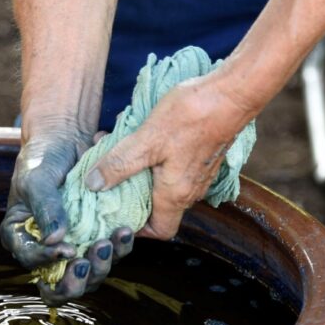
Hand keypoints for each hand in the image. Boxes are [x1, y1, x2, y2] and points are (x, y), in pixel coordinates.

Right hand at [0, 128, 133, 304]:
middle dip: (76, 280)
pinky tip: (125, 233)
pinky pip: (108, 254)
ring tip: (110, 242)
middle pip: (59, 284)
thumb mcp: (37, 181)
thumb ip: (45, 209)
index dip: (47, 262)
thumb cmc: (43, 159)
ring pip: (88, 275)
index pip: (30, 262)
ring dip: (101, 265)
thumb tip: (54, 240)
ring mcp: (73, 246)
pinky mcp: (96, 237)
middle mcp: (46, 249)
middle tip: (86, 262)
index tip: (66, 248)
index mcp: (21, 237)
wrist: (67, 140)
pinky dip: (118, 247)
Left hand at [84, 76, 253, 239]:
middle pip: (158, 207)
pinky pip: (173, 167)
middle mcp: (190, 190)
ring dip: (139, 171)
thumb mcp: (147, 140)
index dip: (138, 229)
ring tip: (116, 150)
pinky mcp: (201, 155)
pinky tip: (137, 136)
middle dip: (129, 193)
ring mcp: (198, 173)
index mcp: (176, 194)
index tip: (115, 213)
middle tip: (107, 176)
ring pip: (163, 183)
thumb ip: (119, 164)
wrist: (232, 92)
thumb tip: (92, 184)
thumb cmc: (193, 117)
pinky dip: (152, 158)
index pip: (160, 231)